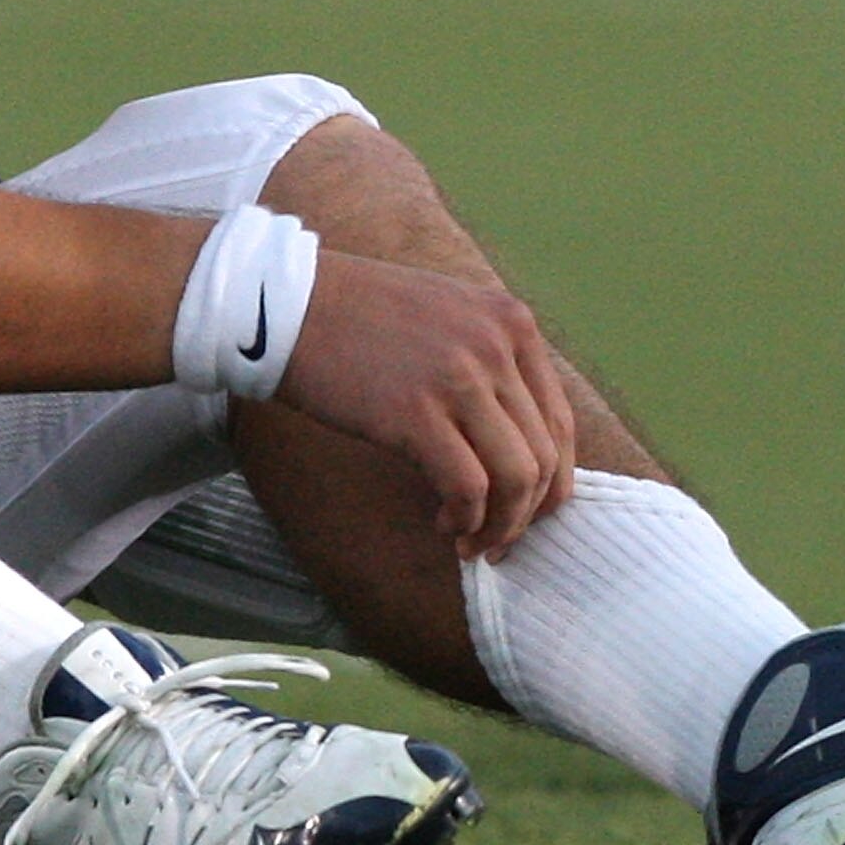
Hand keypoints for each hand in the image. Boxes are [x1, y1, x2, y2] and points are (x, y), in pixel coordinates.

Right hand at [275, 253, 578, 558]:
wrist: (284, 303)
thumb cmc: (356, 314)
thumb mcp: (447, 313)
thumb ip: (490, 359)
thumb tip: (516, 439)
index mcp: (511, 321)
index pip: (559, 421)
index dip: (550, 481)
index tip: (525, 512)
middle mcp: (497, 346)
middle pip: (543, 456)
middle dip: (527, 513)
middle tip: (497, 541)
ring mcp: (459, 378)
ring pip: (516, 478)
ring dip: (500, 526)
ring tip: (470, 541)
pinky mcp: (416, 414)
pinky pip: (468, 488)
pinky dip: (464, 519)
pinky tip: (443, 525)